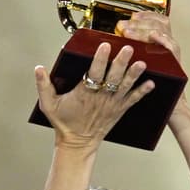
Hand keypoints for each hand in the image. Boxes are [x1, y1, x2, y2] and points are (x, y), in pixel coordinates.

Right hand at [34, 43, 154, 150]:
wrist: (78, 143)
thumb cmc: (64, 122)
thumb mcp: (48, 105)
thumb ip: (43, 85)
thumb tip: (38, 68)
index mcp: (84, 94)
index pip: (94, 73)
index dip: (100, 59)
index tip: (105, 46)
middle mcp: (100, 98)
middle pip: (113, 77)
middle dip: (121, 63)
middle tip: (129, 48)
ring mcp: (112, 104)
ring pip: (125, 87)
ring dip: (134, 75)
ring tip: (142, 63)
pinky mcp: (119, 110)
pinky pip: (133, 100)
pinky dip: (142, 92)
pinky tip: (151, 83)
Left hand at [115, 12, 188, 124]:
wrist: (172, 110)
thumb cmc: (156, 93)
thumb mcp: (144, 71)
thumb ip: (135, 56)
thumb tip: (118, 40)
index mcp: (161, 47)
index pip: (158, 22)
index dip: (146, 16)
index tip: (132, 16)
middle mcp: (169, 48)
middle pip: (161, 23)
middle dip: (142, 21)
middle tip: (125, 25)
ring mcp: (173, 55)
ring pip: (164, 32)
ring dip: (146, 28)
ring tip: (130, 30)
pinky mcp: (175, 65)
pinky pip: (172, 48)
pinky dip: (164, 39)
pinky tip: (154, 36)